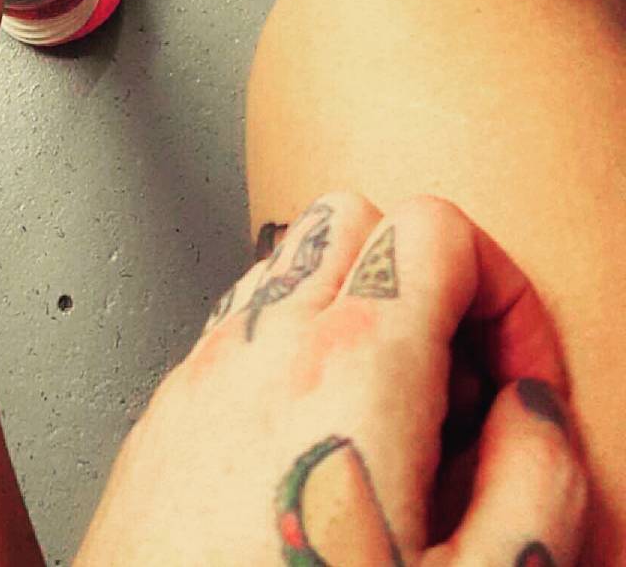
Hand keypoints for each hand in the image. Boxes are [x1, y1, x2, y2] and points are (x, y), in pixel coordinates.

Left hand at [74, 194, 586, 564]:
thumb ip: (534, 484)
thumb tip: (530, 415)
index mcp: (355, 370)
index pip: (439, 228)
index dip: (504, 295)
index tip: (514, 380)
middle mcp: (269, 346)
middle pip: (360, 216)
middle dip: (428, 279)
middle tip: (455, 388)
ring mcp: (206, 370)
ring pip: (292, 259)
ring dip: (356, 308)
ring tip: (388, 422)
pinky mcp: (168, 411)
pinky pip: (241, 323)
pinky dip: (293, 350)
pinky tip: (317, 447)